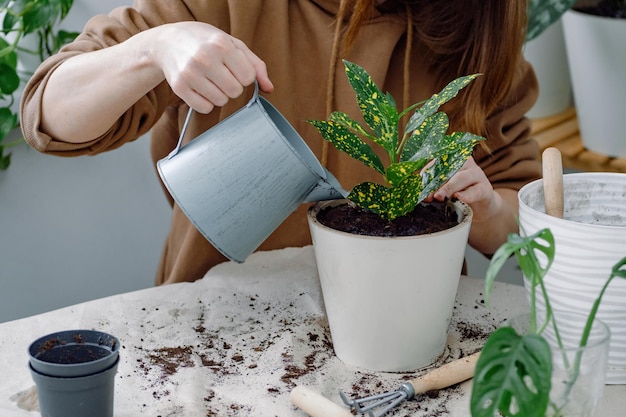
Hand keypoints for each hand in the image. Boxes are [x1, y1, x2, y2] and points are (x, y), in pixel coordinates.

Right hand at [151, 22, 273, 112]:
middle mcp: (204, 59)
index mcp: (221, 45)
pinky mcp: (179, 87)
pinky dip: (206, 102)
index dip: (244, 75)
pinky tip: (201, 88)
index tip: (235, 68)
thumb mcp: (234, 45)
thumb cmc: (206, 42)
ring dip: (219, 94)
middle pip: (235, 91)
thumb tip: (269, 88)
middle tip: (222, 74)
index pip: (247, 77)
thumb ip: (256, 66)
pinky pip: (204, 108)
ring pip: (220, 101)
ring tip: (210, 80)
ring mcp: (190, 74)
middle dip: (232, 85)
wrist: (169, 41)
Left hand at [425, 157, 499, 223]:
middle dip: (436, 183)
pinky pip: (475, 191)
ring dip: (449, 188)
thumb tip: (422, 195)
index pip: (438, 162)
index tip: (419, 185)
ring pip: (462, 178)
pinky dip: (466, 195)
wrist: (481, 205)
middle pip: (449, 169)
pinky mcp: (485, 188)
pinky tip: (459, 198)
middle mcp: (466, 163)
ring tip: (440, 197)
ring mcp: (477, 174)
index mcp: (453, 159)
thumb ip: (434, 187)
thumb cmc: (459, 192)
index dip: (428, 173)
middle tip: (427, 195)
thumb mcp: (445, 187)